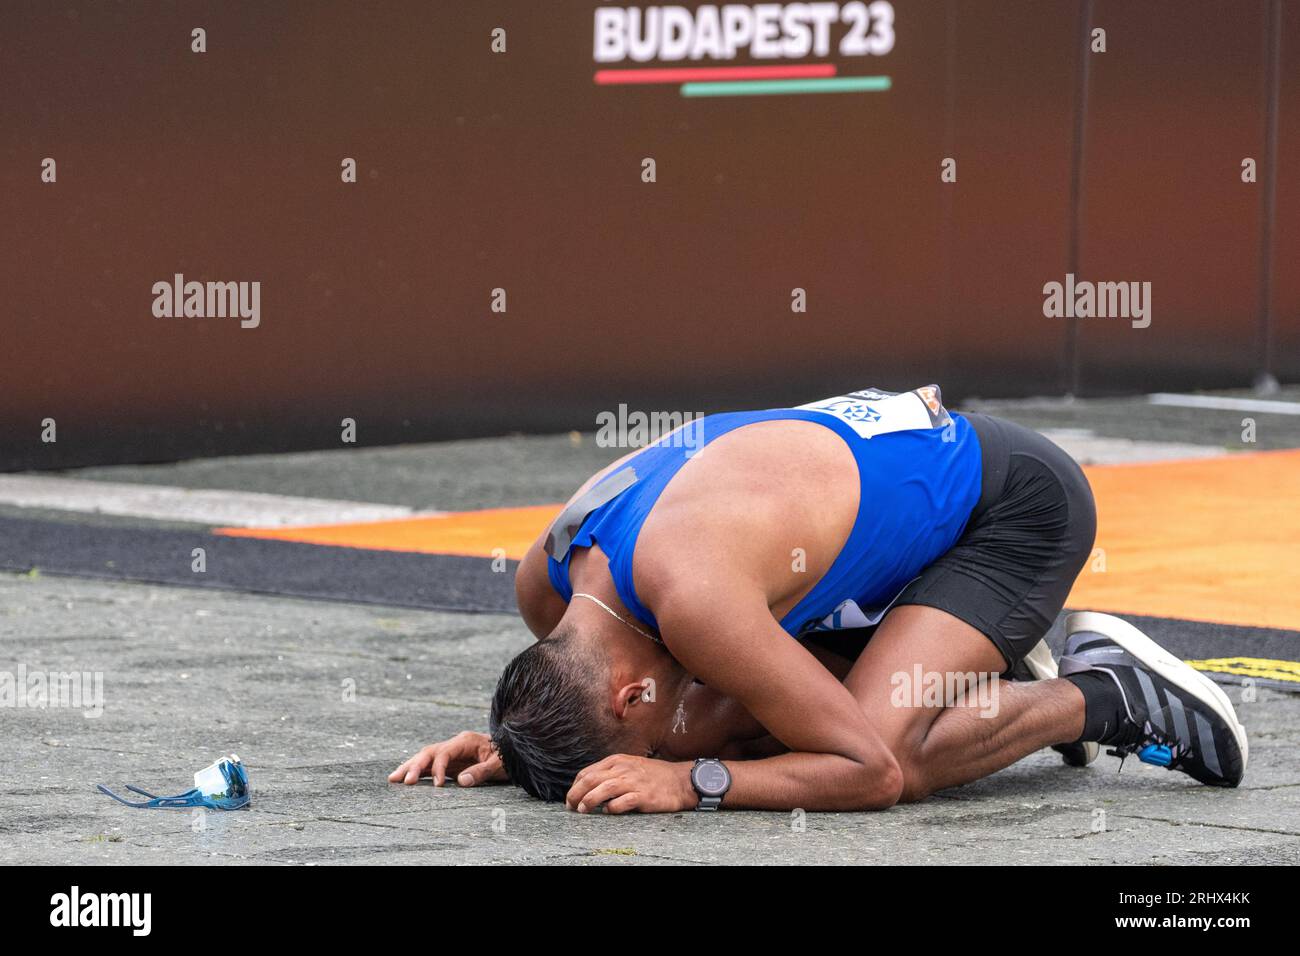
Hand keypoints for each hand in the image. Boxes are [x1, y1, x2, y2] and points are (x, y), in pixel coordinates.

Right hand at [388, 732, 506, 786]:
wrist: (511, 751)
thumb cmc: (507, 756)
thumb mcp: (500, 764)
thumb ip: (481, 771)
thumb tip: (460, 782)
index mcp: (465, 741)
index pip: (444, 752)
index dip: (438, 768)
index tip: (437, 786)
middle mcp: (455, 744)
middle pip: (429, 752)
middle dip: (414, 766)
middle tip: (403, 781)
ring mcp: (451, 752)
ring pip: (425, 757)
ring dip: (410, 767)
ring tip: (392, 779)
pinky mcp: (450, 762)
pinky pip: (430, 765)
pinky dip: (417, 771)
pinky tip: (404, 780)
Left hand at [565, 755, 696, 813]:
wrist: (680, 780)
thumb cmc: (653, 775)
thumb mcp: (629, 766)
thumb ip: (610, 773)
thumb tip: (588, 786)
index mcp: (617, 761)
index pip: (587, 772)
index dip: (575, 786)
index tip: (570, 798)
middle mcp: (623, 769)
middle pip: (591, 780)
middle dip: (575, 794)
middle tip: (570, 806)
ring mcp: (633, 782)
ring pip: (604, 789)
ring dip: (589, 800)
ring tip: (582, 810)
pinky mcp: (644, 795)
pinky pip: (623, 802)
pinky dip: (613, 807)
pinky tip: (608, 811)